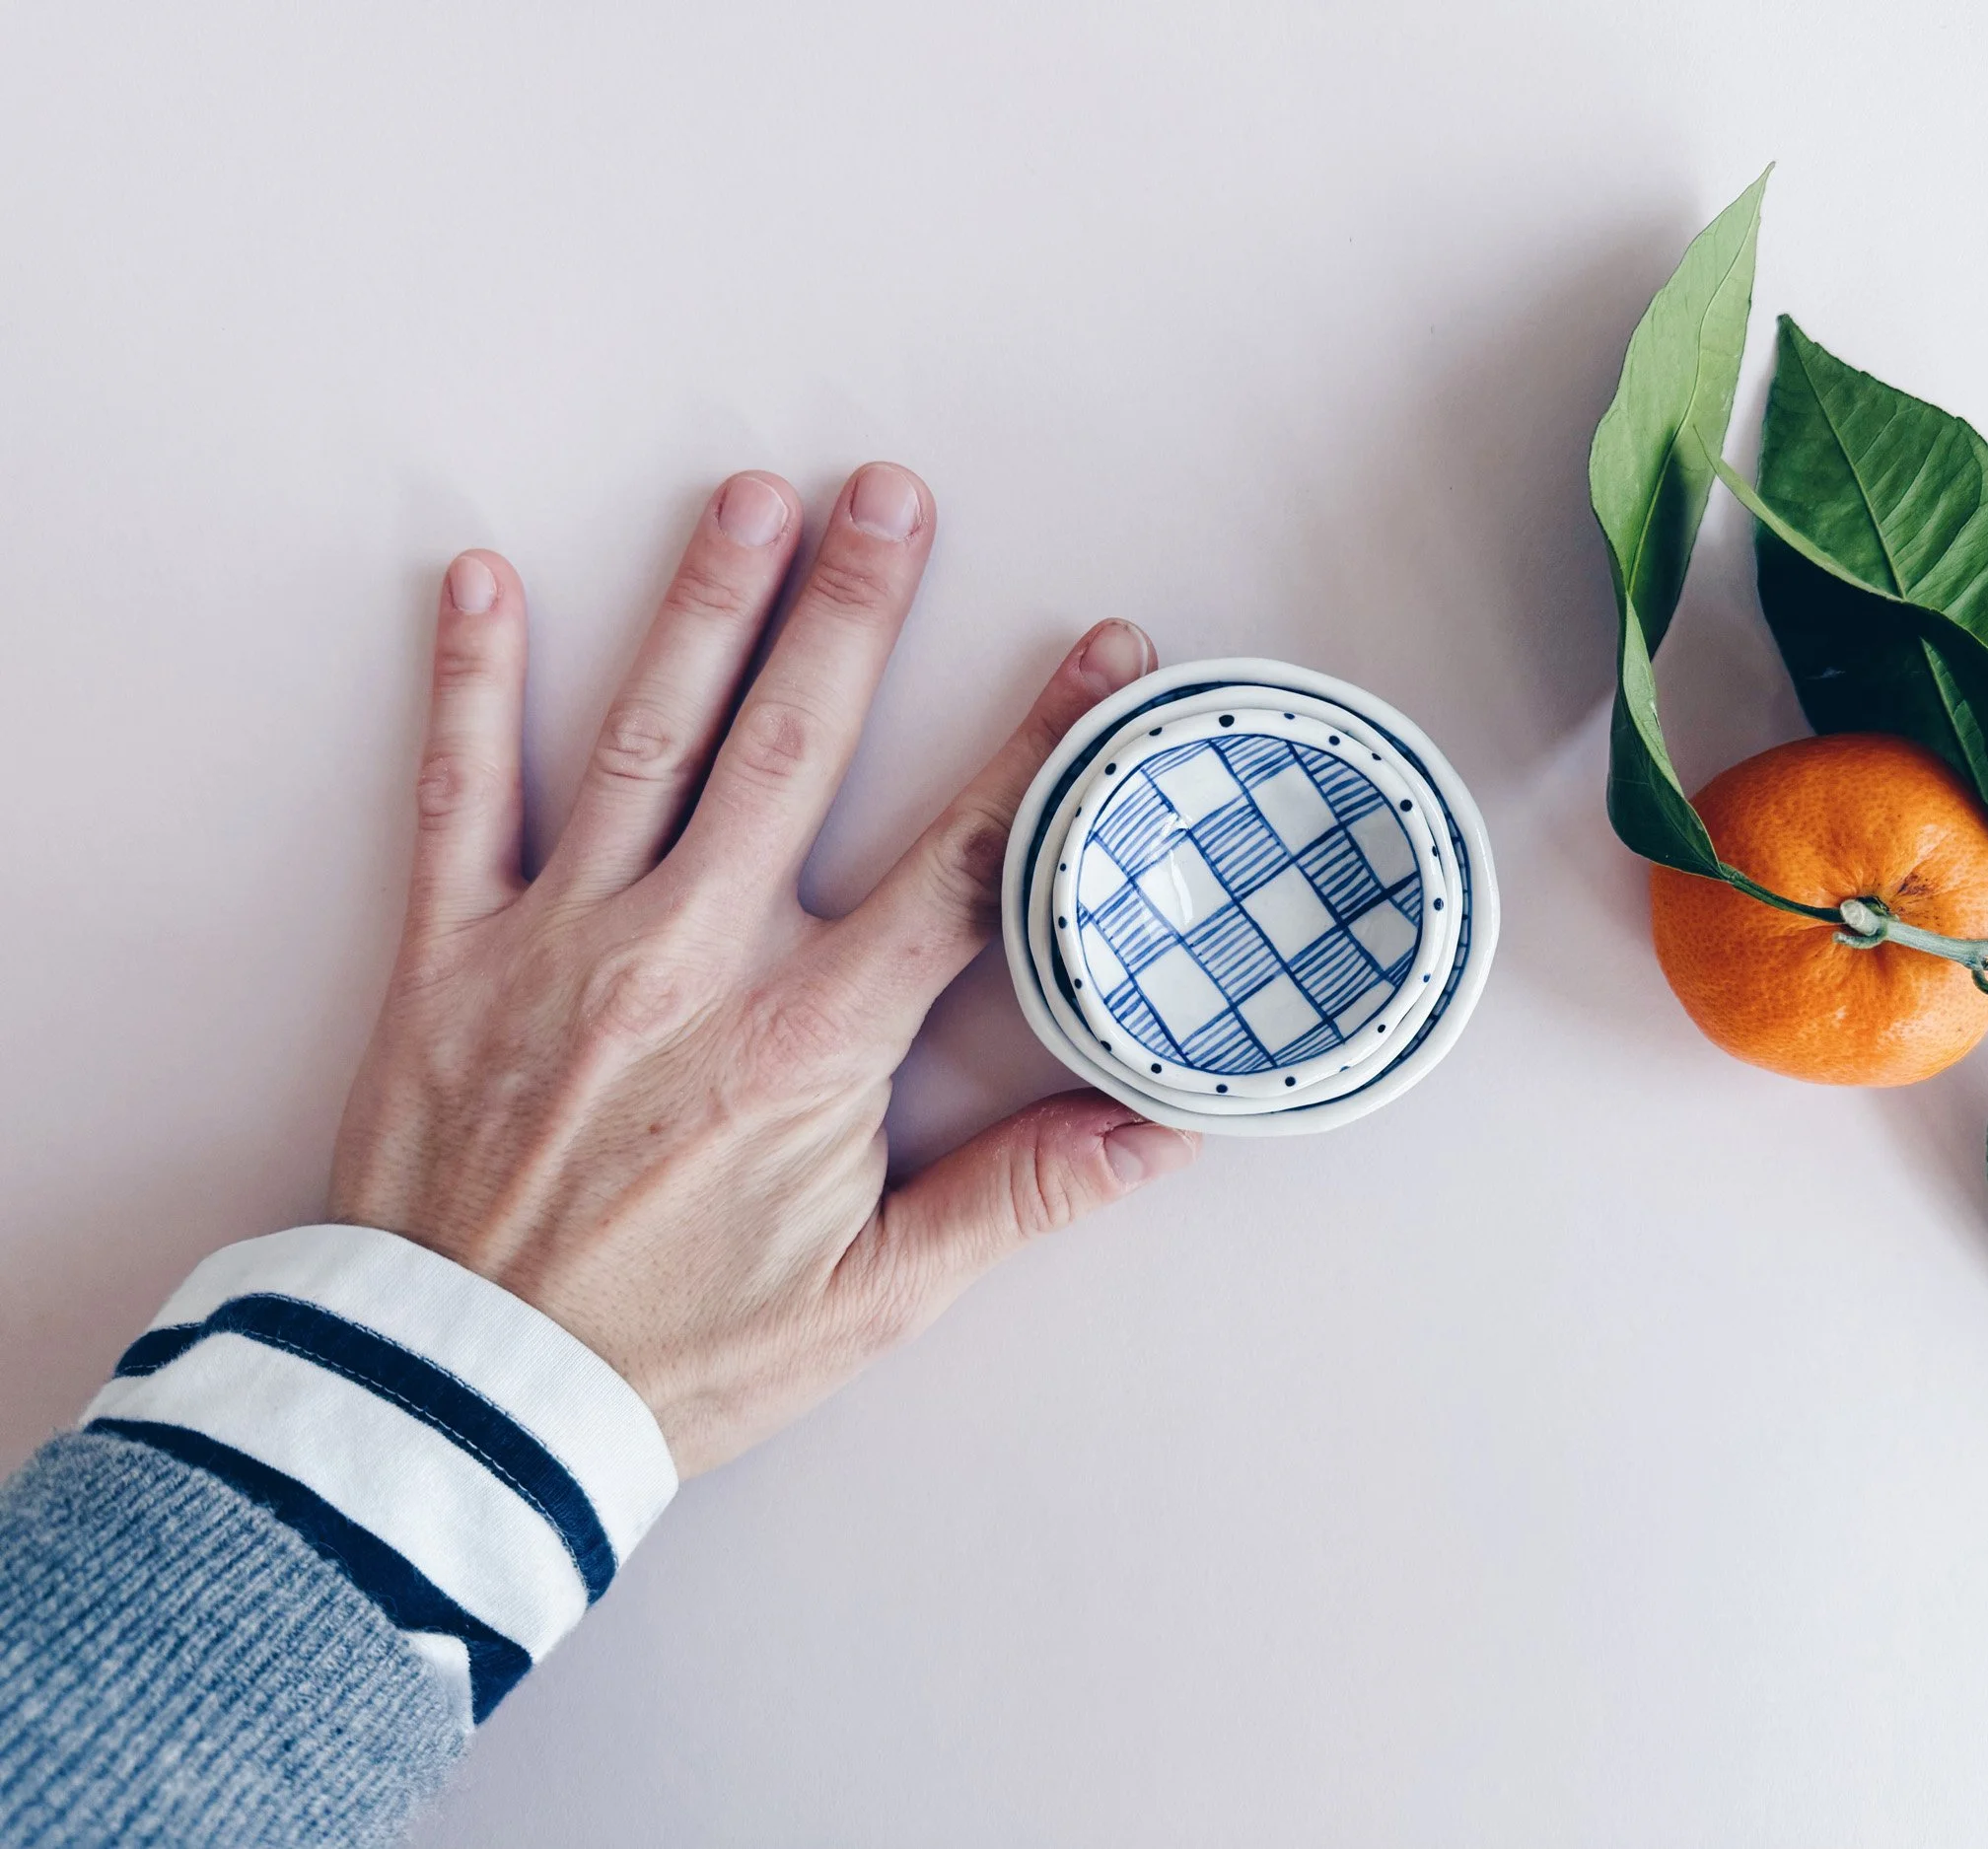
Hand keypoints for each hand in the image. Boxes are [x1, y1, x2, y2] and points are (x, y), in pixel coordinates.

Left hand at [328, 465, 1199, 1476]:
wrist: (464, 1401)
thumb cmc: (676, 1353)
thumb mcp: (873, 1296)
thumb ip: (1017, 1198)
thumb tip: (1156, 1128)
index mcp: (808, 1039)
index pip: (958, 860)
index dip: (1039, 746)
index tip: (1100, 654)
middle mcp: (692, 959)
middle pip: (793, 746)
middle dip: (855, 608)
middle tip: (893, 492)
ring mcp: (563, 941)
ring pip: (648, 739)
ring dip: (704, 605)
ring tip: (750, 495)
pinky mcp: (452, 955)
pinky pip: (460, 795)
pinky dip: (470, 684)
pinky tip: (482, 579)